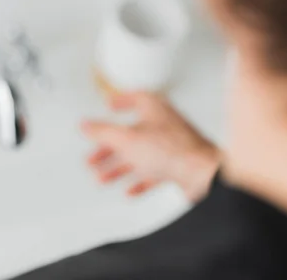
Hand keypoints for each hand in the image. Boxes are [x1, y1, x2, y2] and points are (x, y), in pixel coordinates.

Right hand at [82, 92, 219, 201]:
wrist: (201, 173)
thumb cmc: (172, 149)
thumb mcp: (126, 138)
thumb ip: (103, 132)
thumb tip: (85, 125)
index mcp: (154, 108)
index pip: (135, 97)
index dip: (120, 101)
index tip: (110, 104)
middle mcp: (163, 124)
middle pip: (131, 133)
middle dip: (109, 147)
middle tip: (93, 155)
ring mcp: (171, 146)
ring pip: (139, 155)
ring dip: (119, 167)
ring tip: (102, 177)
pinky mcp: (177, 166)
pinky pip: (153, 172)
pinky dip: (138, 181)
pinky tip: (129, 189)